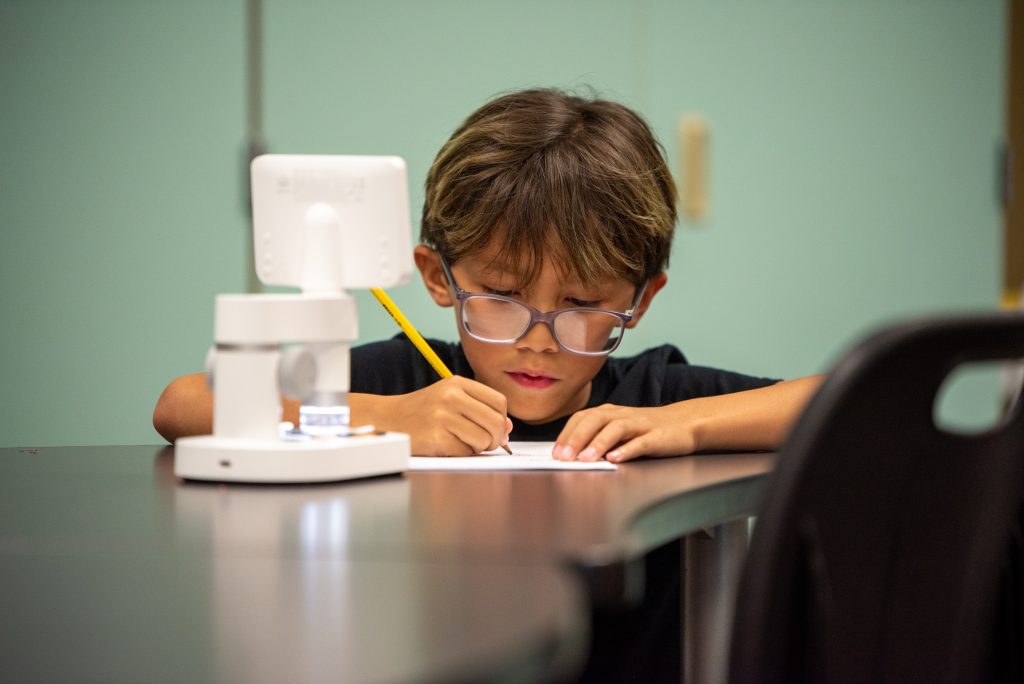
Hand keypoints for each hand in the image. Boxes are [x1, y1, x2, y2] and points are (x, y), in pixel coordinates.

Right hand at [352, 377, 511, 455]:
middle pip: (495, 422)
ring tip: (462, 442)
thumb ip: (479, 408)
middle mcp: (451, 396)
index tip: (496, 428)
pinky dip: (461, 454)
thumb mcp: (450, 398)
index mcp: (457, 383)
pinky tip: (447, 446)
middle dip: (496, 438)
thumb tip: (508, 428)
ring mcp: (442, 417)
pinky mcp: (436, 438)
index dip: (502, 419)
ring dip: (478, 447)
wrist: (388, 419)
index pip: (499, 402)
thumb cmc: (423, 411)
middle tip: (486, 443)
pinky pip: (465, 452)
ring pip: (484, 439)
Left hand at [552, 403, 696, 462]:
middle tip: (564, 457)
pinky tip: (616, 458)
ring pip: (616, 429)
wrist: (685, 423)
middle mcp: (622, 415)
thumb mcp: (618, 431)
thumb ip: (597, 439)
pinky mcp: (657, 436)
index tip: (555, 452)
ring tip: (585, 459)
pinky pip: (641, 441)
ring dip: (598, 443)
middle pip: (595, 420)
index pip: (582, 418)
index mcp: (610, 413)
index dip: (567, 434)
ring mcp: (640, 424)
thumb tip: (570, 455)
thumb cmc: (646, 430)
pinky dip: (627, 449)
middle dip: (576, 438)